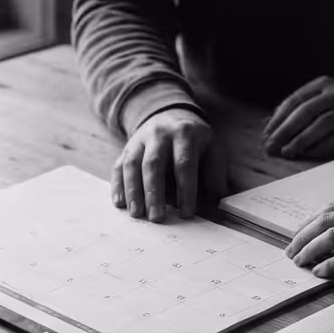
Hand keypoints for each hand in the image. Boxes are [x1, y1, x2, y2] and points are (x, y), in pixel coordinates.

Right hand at [112, 108, 226, 221]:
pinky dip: (118, 185)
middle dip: (154, 192)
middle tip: (156, 217)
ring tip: (136, 213)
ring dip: (133, 190)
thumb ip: (215, 176)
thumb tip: (216, 206)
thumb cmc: (195, 141)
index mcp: (185, 135)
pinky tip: (120, 203)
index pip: (184, 163)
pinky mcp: (127, 148)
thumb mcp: (212, 150)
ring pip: (133, 164)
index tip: (186, 213)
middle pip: (154, 163)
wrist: (171, 115)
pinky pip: (118, 166)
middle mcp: (160, 134)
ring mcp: (140, 140)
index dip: (185, 189)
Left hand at [263, 76, 333, 159]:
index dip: (278, 119)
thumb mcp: (321, 102)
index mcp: (323, 85)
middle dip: (286, 130)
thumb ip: (296, 111)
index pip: (295, 101)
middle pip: (306, 111)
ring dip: (302, 140)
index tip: (266, 135)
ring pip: (322, 124)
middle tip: (272, 146)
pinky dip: (322, 146)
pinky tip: (309, 154)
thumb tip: (266, 125)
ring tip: (287, 152)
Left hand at [284, 193, 333, 282]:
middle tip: (291, 251)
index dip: (310, 222)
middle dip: (302, 236)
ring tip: (300, 262)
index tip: (299, 235)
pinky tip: (321, 272)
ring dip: (310, 251)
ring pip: (332, 237)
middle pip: (326, 220)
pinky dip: (330, 265)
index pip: (333, 207)